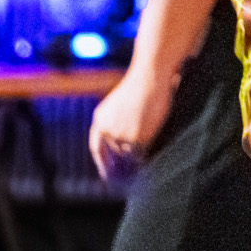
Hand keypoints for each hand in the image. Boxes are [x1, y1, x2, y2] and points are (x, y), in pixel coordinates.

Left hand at [89, 63, 176, 180]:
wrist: (149, 74)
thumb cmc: (142, 84)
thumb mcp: (121, 104)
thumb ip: (116, 123)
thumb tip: (123, 149)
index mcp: (100, 119)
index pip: (97, 148)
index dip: (102, 163)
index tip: (107, 176)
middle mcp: (106, 130)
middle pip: (117, 154)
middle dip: (127, 155)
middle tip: (138, 156)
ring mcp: (119, 136)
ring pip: (132, 153)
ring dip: (140, 147)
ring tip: (150, 126)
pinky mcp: (135, 139)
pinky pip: (143, 152)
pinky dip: (149, 146)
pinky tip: (154, 131)